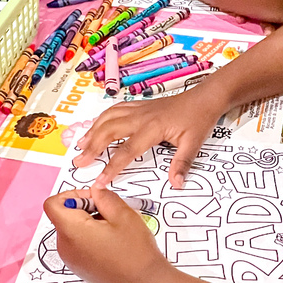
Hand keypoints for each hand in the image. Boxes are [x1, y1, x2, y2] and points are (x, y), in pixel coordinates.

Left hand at [43, 187, 161, 282]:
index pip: (53, 203)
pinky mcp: (80, 268)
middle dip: (85, 209)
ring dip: (90, 223)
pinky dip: (92, 237)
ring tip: (116, 231)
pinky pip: (79, 245)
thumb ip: (104, 197)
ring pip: (73, 230)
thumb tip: (95, 191)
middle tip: (111, 214)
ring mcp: (72, 260)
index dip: (72, 195)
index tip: (93, 199)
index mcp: (71, 231)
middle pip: (64, 216)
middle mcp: (65, 246)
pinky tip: (114, 244)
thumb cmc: (135, 253)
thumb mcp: (123, 215)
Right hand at [74, 87, 222, 188]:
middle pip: (109, 131)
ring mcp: (138, 109)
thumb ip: (182, 164)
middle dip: (92, 147)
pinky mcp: (139, 106)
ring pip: (108, 118)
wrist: (204, 98)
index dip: (111, 167)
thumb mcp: (194, 143)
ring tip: (80, 145)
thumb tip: (176, 184)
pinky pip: (115, 110)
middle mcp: (141, 117)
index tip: (99, 181)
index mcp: (152, 128)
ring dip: (92, 131)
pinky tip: (95, 126)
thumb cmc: (198, 119)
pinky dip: (102, 119)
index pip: (126, 151)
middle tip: (79, 162)